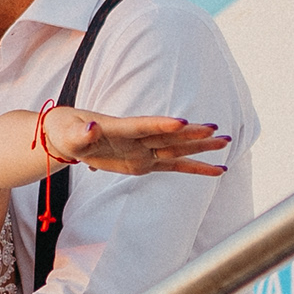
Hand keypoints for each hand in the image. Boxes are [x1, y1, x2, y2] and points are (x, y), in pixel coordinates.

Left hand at [46, 109, 228, 177]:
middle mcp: (137, 138)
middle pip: (169, 136)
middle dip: (193, 135)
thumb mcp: (69, 134)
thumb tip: (91, 128)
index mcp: (120, 128)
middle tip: (217, 131)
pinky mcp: (144, 162)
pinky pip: (173, 165)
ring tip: (226, 143)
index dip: (163, 125)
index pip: (144, 126)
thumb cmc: (66, 131)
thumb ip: (81, 134)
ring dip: (200, 147)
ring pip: (176, 149)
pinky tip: (216, 170)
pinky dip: (194, 168)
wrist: (69, 134)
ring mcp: (143, 149)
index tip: (184, 123)